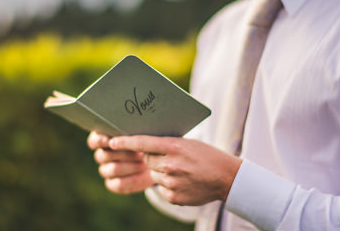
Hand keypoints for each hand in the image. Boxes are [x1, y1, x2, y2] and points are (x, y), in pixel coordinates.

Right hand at [87, 131, 154, 193]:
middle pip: (103, 156)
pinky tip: (144, 175)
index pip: (93, 142)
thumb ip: (132, 132)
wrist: (156, 161)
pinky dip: (133, 179)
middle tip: (139, 151)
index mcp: (103, 141)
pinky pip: (118, 184)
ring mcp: (106, 170)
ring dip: (131, 166)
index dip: (99, 141)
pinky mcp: (113, 184)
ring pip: (112, 169)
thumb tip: (131, 129)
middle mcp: (102, 155)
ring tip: (145, 163)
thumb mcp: (141, 134)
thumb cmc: (146, 143)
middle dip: (123, 153)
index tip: (109, 140)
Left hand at [108, 135, 241, 205]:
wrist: (227, 178)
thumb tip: (144, 143)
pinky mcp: (173, 197)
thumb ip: (167, 143)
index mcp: (175, 147)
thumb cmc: (207, 156)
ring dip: (161, 172)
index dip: (125, 142)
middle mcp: (171, 164)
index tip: (112, 142)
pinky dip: (167, 185)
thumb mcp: (188, 143)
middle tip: (169, 158)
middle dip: (153, 158)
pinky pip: (160, 188)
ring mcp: (172, 182)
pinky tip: (183, 182)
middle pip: (146, 160)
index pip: (143, 143)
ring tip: (180, 171)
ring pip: (153, 175)